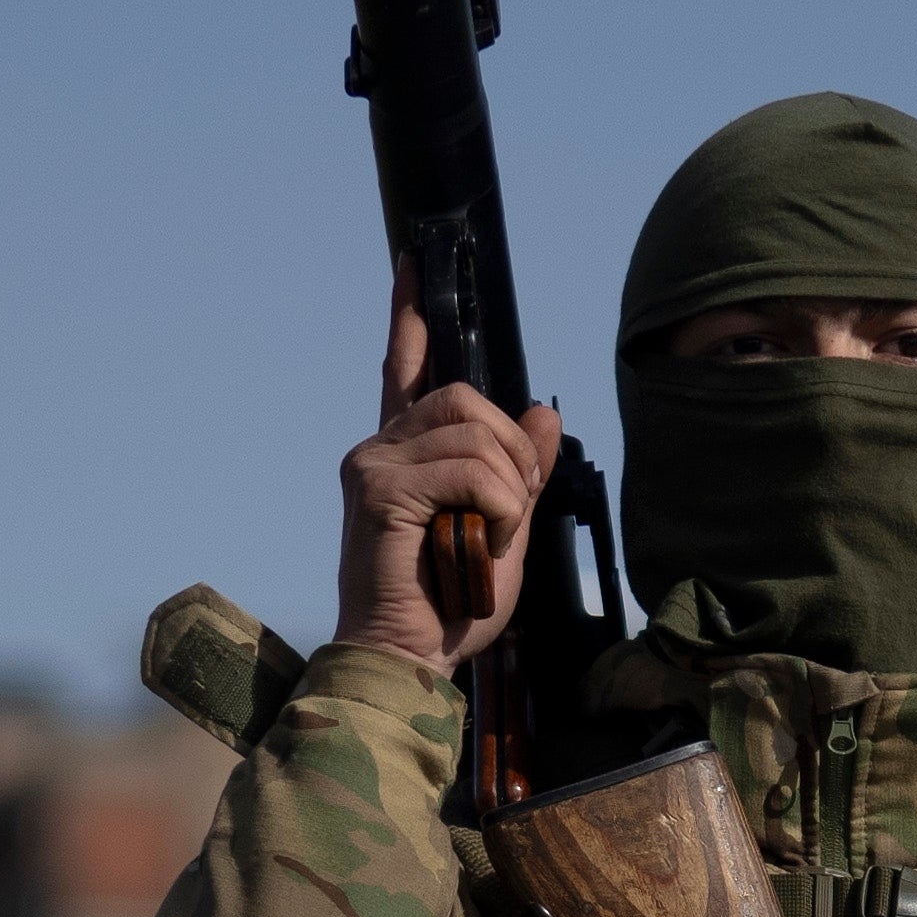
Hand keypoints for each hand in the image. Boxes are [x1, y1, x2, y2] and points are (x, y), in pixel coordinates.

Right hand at [327, 281, 570, 675]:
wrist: (407, 657)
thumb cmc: (450, 605)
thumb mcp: (505, 528)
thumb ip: (520, 470)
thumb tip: (544, 412)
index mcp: (404, 451)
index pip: (405, 366)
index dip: (410, 313)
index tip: (414, 259)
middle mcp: (380, 446)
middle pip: (468, 398)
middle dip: (515, 452)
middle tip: (510, 512)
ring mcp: (372, 463)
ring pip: (477, 433)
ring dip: (509, 490)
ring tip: (487, 539)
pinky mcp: (376, 487)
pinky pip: (471, 470)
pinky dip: (497, 510)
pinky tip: (478, 545)